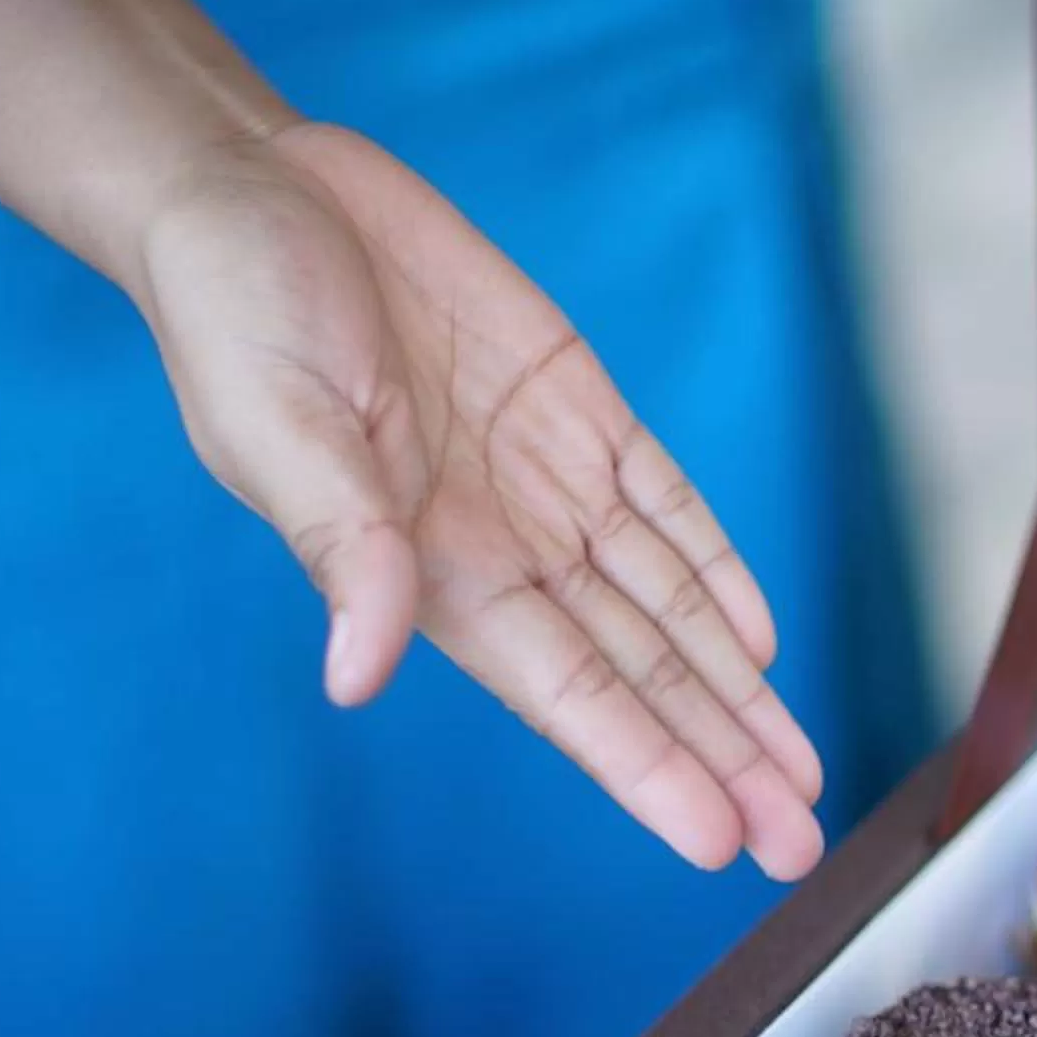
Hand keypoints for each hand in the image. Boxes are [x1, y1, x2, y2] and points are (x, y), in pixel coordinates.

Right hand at [131, 124, 822, 878]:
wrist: (250, 190)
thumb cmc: (235, 312)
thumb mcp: (279, 427)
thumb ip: (342, 548)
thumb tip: (358, 674)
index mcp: (435, 575)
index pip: (570, 698)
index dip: (649, 770)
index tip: (720, 842)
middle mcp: (509, 549)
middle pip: (643, 677)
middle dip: (724, 761)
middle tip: (800, 846)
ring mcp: (551, 483)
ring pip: (672, 611)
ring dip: (739, 693)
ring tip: (801, 772)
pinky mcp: (580, 408)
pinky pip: (669, 507)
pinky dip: (718, 574)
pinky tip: (762, 645)